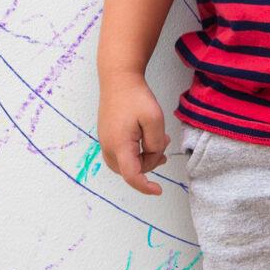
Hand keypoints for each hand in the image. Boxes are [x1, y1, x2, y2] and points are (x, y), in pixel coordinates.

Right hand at [98, 73, 170, 196]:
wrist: (118, 79)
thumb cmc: (135, 97)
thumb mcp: (154, 120)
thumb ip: (156, 144)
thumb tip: (154, 157)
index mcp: (119, 145)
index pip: (131, 176)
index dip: (145, 187)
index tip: (158, 190)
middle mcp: (108, 146)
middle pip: (129, 170)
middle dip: (148, 165)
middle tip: (164, 149)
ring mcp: (105, 141)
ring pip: (125, 163)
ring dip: (143, 158)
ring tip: (159, 141)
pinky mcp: (107, 136)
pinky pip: (121, 153)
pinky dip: (135, 152)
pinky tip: (146, 137)